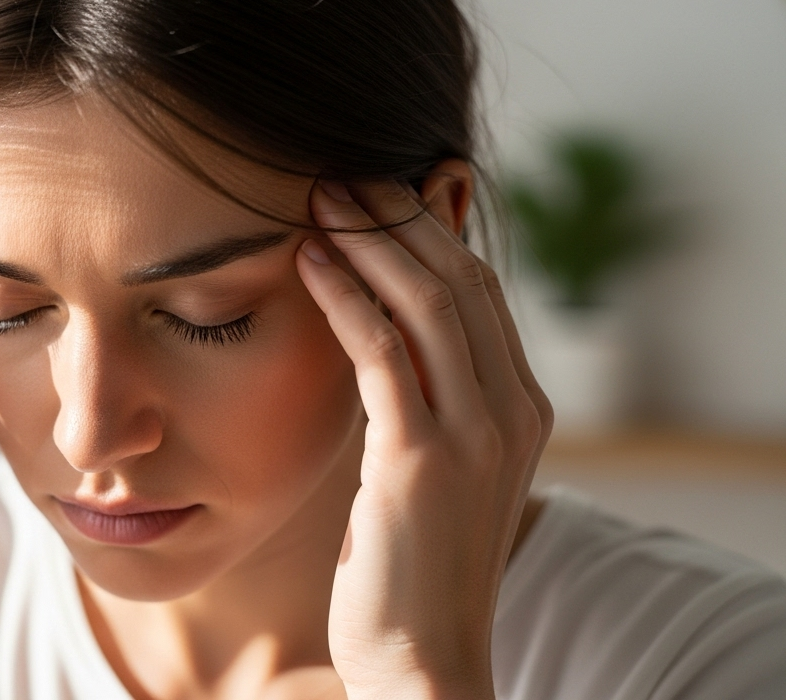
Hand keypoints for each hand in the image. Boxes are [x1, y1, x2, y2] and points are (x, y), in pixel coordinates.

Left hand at [294, 175, 552, 698]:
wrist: (423, 659)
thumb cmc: (410, 564)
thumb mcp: (431, 469)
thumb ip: (423, 401)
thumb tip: (379, 337)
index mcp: (521, 407)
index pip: (478, 290)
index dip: (425, 231)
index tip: (370, 192)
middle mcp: (512, 410)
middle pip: (460, 278)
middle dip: (397, 217)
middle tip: (336, 176)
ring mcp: (476, 434)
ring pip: (428, 301)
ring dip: (368, 240)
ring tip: (315, 199)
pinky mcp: (422, 458)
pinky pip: (383, 352)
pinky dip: (345, 297)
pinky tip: (307, 264)